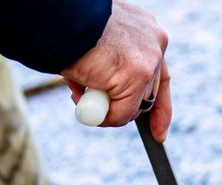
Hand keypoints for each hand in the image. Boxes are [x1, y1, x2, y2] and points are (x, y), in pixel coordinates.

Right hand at [61, 0, 171, 141]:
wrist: (60, 17)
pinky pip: (122, 113)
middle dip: (130, 113)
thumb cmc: (69, 29)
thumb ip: (110, 70)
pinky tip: (82, 98)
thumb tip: (103, 94)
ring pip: (135, 107)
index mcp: (146, 31)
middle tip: (103, 117)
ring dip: (107, 110)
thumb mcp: (97, 47)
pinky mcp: (137, 74)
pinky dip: (102, 115)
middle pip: (152, 94)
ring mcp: (149, 59)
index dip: (159, 106)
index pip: (161, 74)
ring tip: (80, 95)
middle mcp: (155, 41)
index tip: (158, 131)